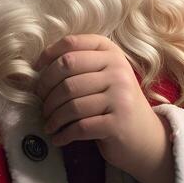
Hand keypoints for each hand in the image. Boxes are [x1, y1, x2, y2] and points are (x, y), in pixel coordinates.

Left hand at [34, 35, 173, 182]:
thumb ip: (80, 64)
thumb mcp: (104, 76)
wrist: (147, 138)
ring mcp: (120, 96)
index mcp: (111, 52)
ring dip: (53, 117)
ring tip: (49, 124)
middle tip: (41, 104)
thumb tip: (39, 67)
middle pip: (66, 73)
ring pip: (70, 102)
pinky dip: (63, 134)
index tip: (36, 71)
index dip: (48, 56)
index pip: (71, 44)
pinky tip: (58, 137)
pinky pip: (79, 127)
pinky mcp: (118, 123)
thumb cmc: (115, 104)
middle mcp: (118, 70)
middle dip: (46, 90)